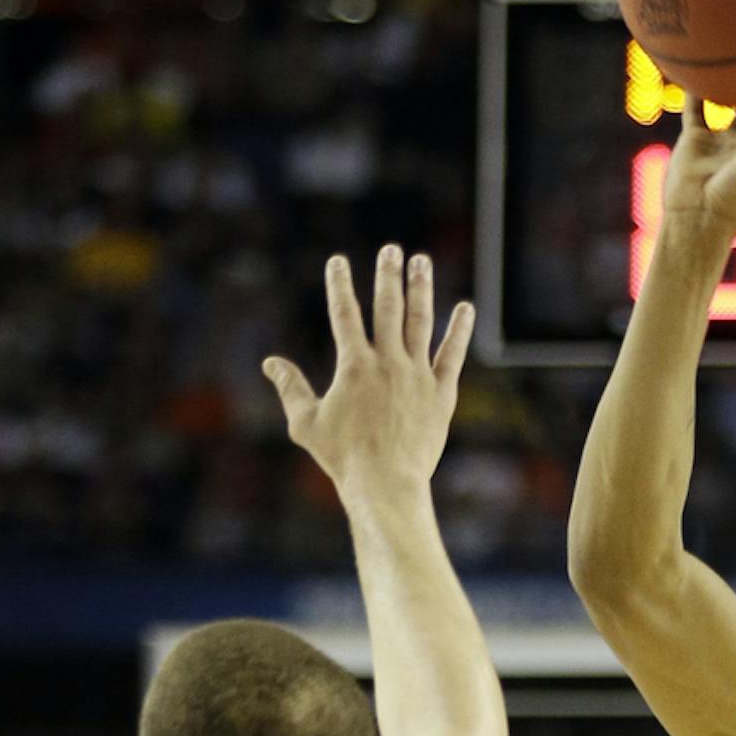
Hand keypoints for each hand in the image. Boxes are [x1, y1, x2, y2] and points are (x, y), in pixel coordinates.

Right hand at [263, 247, 471, 501]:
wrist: (385, 485)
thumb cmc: (343, 459)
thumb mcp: (306, 423)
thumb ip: (290, 388)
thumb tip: (271, 363)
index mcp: (354, 365)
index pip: (345, 314)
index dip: (340, 284)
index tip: (338, 261)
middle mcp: (388, 362)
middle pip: (388, 307)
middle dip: (388, 274)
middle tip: (392, 249)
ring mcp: (417, 376)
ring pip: (420, 322)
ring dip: (420, 289)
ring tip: (421, 261)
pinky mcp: (441, 395)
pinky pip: (452, 356)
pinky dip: (458, 330)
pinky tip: (464, 308)